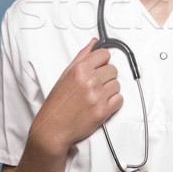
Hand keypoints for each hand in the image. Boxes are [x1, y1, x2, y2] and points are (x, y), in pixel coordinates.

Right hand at [29, 38, 122, 154]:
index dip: (102, 61)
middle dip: (106, 76)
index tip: (98, 67)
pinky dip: (113, 102)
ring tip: (95, 96)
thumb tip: (95, 42)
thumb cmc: (57, 102)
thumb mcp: (65, 74)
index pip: (104, 54)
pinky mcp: (103, 111)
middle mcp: (89, 81)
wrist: (53, 129)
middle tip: (94, 85)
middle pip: (113, 69)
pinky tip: (100, 104)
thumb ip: (82, 56)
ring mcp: (97, 97)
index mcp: (79, 70)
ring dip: (109, 90)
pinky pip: (119, 99)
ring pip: (117, 84)